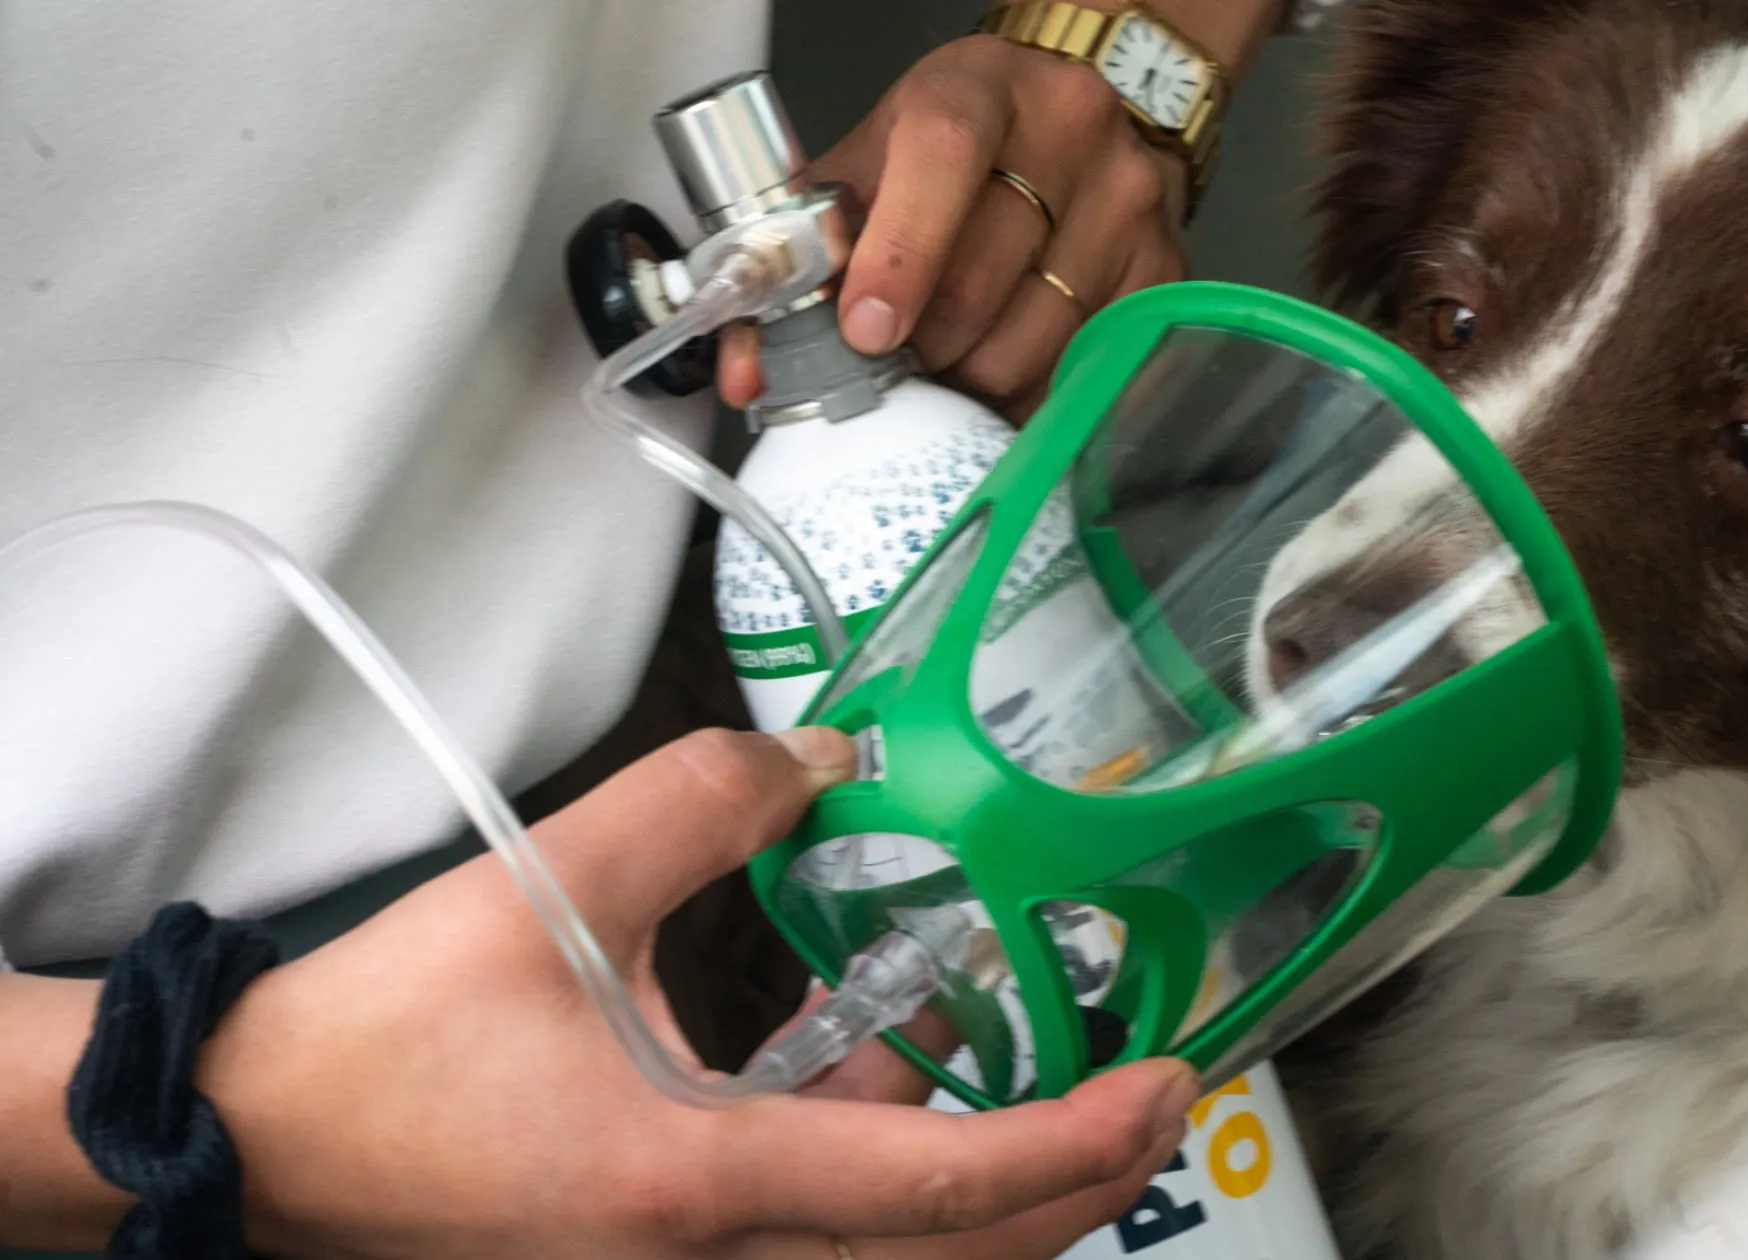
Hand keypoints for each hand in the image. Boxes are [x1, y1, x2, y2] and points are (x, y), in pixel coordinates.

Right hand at [198, 727, 1197, 1257]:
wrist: (261, 1149)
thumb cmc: (383, 1045)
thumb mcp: (543, 890)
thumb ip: (697, 801)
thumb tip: (822, 756)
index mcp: (693, 1183)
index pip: (938, 1186)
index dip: (1074, 1138)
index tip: (1168, 1077)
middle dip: (1079, 1182)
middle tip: (1161, 1090)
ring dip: (997, 1190)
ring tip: (1065, 1076)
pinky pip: (827, 1247)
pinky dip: (895, 1182)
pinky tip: (894, 1072)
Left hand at [720, 35, 1189, 419]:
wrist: (1085, 109)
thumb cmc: (964, 144)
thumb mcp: (878, 159)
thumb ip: (806, 254)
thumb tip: (751, 371)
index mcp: (980, 91)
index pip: (943, 159)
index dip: (900, 255)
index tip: (866, 331)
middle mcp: (1070, 134)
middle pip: (982, 279)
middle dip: (922, 347)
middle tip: (898, 363)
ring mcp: (1129, 202)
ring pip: (1036, 339)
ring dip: (976, 379)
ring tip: (953, 365)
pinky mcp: (1167, 267)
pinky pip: (1090, 368)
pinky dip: (1037, 396)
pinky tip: (1009, 377)